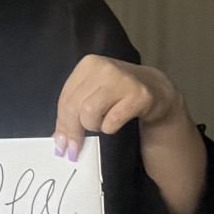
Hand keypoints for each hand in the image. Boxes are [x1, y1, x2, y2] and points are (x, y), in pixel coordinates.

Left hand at [53, 54, 184, 160]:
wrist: (155, 89)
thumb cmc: (118, 93)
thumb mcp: (92, 95)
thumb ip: (73, 112)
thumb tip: (58, 139)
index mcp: (87, 64)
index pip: (65, 98)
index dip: (61, 124)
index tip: (61, 144)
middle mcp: (103, 67)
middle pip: (74, 107)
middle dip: (73, 132)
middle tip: (74, 150)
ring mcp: (121, 79)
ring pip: (89, 112)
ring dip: (93, 126)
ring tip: (101, 124)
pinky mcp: (138, 95)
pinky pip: (112, 121)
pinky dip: (109, 128)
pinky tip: (115, 122)